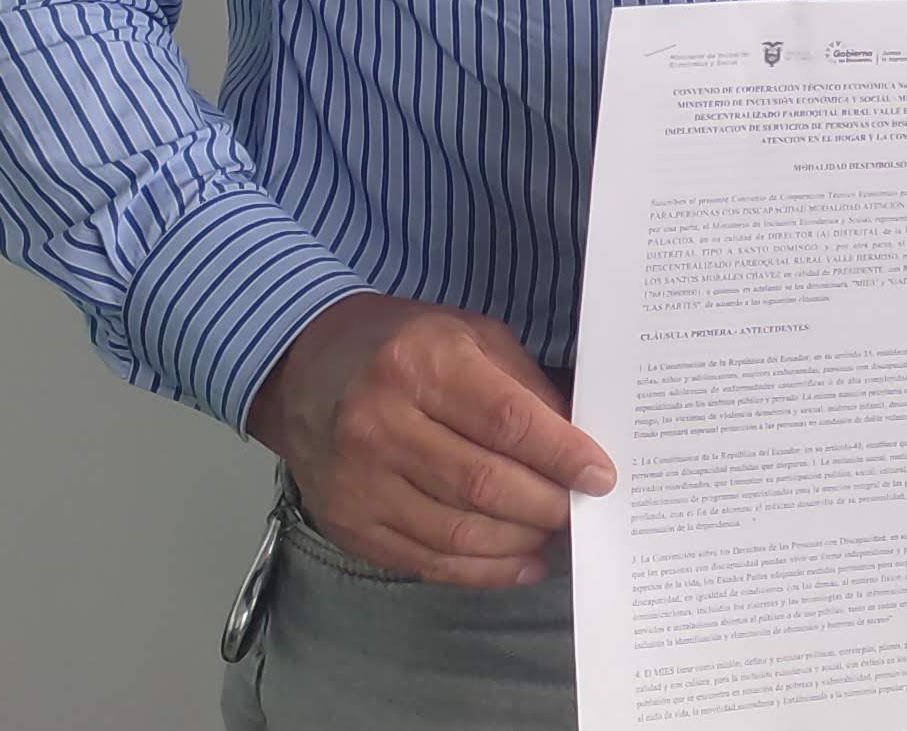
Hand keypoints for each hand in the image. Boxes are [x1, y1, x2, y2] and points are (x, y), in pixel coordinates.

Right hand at [245, 291, 613, 586]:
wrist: (305, 372)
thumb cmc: (404, 348)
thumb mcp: (471, 337)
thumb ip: (525, 388)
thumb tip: (578, 449)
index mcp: (420, 364)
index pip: (506, 421)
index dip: (562, 454)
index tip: (601, 476)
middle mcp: (381, 423)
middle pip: (485, 484)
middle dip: (546, 505)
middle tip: (580, 510)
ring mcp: (358, 480)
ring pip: (458, 531)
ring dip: (519, 542)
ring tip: (553, 533)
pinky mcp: (348, 524)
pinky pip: (428, 561)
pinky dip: (483, 570)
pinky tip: (520, 561)